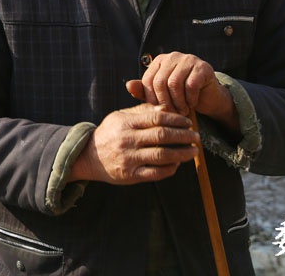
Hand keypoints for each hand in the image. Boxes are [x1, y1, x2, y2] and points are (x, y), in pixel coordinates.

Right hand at [69, 104, 197, 184]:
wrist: (88, 157)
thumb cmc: (109, 133)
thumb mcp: (120, 117)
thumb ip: (141, 112)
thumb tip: (165, 109)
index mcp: (125, 123)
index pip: (156, 118)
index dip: (175, 119)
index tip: (188, 121)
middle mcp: (127, 140)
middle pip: (161, 136)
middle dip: (183, 136)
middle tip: (196, 136)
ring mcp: (129, 159)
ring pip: (162, 156)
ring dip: (182, 153)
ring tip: (194, 151)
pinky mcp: (131, 175)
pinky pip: (156, 173)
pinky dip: (170, 168)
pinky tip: (178, 163)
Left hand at [127, 51, 238, 133]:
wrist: (209, 98)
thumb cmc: (182, 96)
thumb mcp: (161, 95)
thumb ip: (144, 91)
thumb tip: (128, 86)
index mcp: (159, 61)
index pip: (147, 80)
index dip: (151, 99)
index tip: (158, 111)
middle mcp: (173, 57)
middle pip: (160, 82)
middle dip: (165, 102)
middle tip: (171, 114)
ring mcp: (189, 60)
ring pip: (174, 83)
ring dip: (178, 102)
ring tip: (182, 111)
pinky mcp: (203, 67)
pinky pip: (191, 85)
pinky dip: (190, 99)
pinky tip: (192, 104)